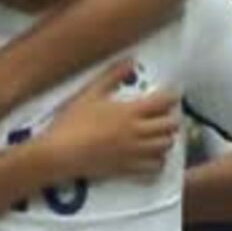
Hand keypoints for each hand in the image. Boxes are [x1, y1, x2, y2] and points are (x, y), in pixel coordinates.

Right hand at [42, 59, 179, 179]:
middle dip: (171, 117)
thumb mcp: (90, 93)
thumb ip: (112, 76)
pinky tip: (151, 154)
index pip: (164, 102)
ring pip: (166, 146)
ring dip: (166, 137)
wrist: (59, 154)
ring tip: (158, 133)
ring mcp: (134, 153)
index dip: (172, 96)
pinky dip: (158, 160)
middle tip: (164, 114)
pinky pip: (154, 167)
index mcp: (130, 112)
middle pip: (171, 126)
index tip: (171, 93)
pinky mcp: (128, 170)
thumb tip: (132, 60)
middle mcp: (137, 133)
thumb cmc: (72, 121)